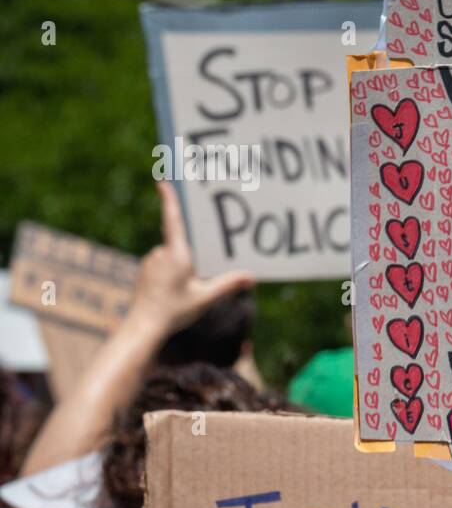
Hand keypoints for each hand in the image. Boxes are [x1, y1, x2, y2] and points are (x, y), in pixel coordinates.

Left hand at [126, 182, 253, 336]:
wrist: (142, 326)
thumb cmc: (174, 311)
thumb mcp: (205, 298)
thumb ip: (228, 284)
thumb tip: (251, 277)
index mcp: (177, 255)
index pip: (173, 220)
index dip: (169, 199)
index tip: (163, 181)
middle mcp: (160, 254)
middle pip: (179, 244)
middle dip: (190, 258)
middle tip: (191, 282)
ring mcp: (150, 262)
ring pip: (170, 257)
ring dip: (179, 268)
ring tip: (182, 293)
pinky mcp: (144, 271)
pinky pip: (161, 266)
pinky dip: (169, 275)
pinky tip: (172, 294)